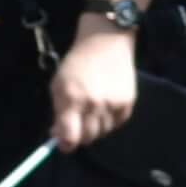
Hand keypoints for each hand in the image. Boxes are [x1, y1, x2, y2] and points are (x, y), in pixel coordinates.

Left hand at [51, 22, 138, 150]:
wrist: (106, 42)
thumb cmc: (77, 62)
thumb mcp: (58, 84)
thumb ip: (58, 111)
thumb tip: (58, 135)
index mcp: (72, 99)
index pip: (70, 137)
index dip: (65, 144)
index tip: (64, 142)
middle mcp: (94, 104)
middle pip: (87, 138)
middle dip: (79, 135)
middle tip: (77, 123)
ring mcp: (113, 104)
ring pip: (103, 132)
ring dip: (95, 127)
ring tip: (92, 110)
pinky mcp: (128, 102)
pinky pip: (117, 123)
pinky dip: (109, 120)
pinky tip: (105, 106)